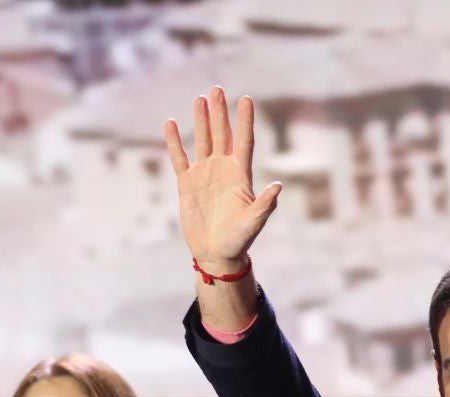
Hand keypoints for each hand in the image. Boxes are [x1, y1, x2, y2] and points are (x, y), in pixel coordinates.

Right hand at [164, 86, 281, 269]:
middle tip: (217, 88)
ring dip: (201, 120)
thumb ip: (264, 205)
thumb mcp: (254, 223)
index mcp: (240, 175)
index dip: (245, 120)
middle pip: (222, 134)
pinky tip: (170, 123)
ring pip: (202, 140)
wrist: (216, 253)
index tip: (247, 98)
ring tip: (200, 99)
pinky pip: (179, 157)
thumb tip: (278, 187)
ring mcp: (204, 174)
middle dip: (220, 112)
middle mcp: (222, 169)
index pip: (244, 141)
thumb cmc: (239, 240)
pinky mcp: (186, 183)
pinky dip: (174, 141)